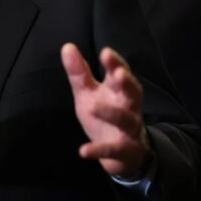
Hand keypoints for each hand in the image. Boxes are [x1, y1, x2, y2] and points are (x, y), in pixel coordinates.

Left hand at [61, 43, 149, 177]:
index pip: (121, 72)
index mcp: (119, 89)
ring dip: (112, 113)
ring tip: (92, 106)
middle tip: (118, 73)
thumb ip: (79, 72)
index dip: (115, 62)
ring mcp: (129, 129)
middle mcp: (129, 106)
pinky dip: (99, 150)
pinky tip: (83, 151)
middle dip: (127, 82)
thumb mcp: (88, 93)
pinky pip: (113, 150)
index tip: (106, 52)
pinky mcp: (124, 150)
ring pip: (126, 120)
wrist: (121, 154)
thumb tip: (67, 46)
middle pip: (133, 91)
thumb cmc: (104, 114)